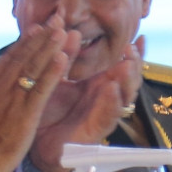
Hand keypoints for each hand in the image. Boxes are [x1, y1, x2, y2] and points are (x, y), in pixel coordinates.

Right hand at [0, 10, 77, 171]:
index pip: (10, 58)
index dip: (26, 42)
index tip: (39, 27)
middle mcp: (0, 88)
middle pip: (24, 58)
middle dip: (42, 38)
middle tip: (57, 20)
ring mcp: (13, 101)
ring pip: (34, 69)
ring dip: (49, 49)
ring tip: (63, 31)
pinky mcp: (25, 114)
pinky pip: (41, 90)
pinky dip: (53, 73)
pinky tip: (63, 60)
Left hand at [25, 36, 144, 171]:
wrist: (32, 141)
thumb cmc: (46, 110)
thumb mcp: (53, 79)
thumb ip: (63, 57)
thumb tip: (68, 30)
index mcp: (95, 84)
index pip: (120, 66)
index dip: (132, 53)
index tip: (140, 37)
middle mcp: (103, 97)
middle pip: (129, 79)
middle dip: (134, 63)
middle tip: (132, 47)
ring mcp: (101, 113)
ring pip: (124, 96)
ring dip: (126, 80)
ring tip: (126, 64)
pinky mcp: (94, 129)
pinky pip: (107, 115)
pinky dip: (110, 101)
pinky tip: (110, 89)